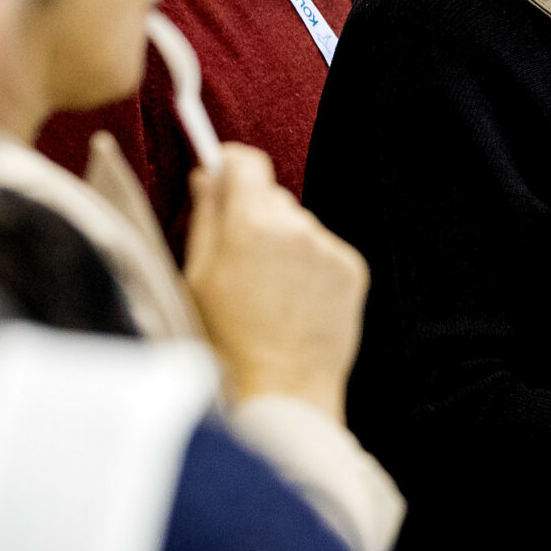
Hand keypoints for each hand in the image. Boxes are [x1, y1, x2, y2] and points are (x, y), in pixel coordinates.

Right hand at [183, 144, 367, 419]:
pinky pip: (324, 251)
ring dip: (285, 243)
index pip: (245, 162)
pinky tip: (294, 302)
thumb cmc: (226, 338)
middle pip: (273, 195)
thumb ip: (205, 216)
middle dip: (255, 214)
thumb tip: (208, 173)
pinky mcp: (353, 268)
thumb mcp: (197, 275)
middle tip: (240, 259)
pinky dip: (310, 267)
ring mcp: (329, 247)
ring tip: (268, 291)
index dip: (230, 166)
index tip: (222, 177)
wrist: (283, 387)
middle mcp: (296, 226)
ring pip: (300, 224)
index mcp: (249, 224)